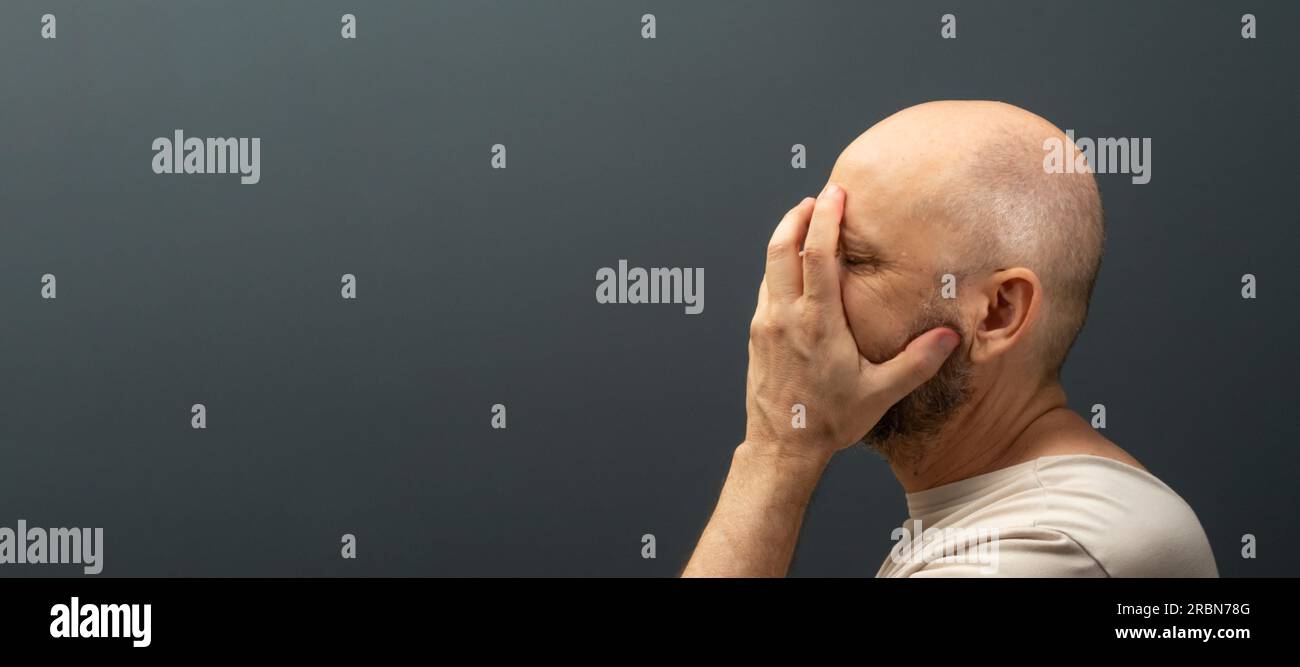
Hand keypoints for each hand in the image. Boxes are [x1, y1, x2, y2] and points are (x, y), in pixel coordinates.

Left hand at [744, 184, 959, 462]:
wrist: (782, 446)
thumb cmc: (831, 421)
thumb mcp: (880, 393)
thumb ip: (917, 362)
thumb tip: (949, 335)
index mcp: (817, 323)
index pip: (816, 255)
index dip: (824, 219)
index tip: (835, 193)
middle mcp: (785, 316)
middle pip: (780, 247)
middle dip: (796, 215)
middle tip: (816, 197)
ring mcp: (765, 323)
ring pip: (769, 266)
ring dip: (785, 239)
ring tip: (806, 224)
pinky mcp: (755, 334)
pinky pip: (766, 288)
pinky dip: (779, 267)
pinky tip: (795, 269)